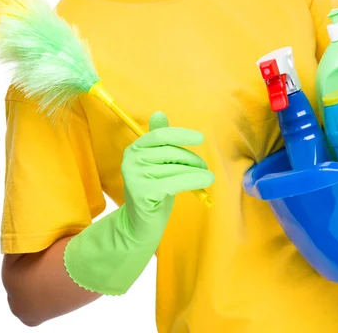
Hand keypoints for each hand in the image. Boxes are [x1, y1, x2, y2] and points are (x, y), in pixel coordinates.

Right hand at [121, 111, 214, 242]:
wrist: (140, 224)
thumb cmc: (153, 190)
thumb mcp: (157, 163)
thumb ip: (159, 141)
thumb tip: (159, 113)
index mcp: (134, 149)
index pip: (160, 135)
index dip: (181, 135)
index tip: (200, 138)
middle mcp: (131, 160)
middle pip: (169, 151)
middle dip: (191, 158)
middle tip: (204, 166)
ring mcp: (135, 176)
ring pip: (175, 168)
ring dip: (196, 171)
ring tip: (207, 176)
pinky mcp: (142, 193)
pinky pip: (176, 182)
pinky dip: (194, 181)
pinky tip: (206, 181)